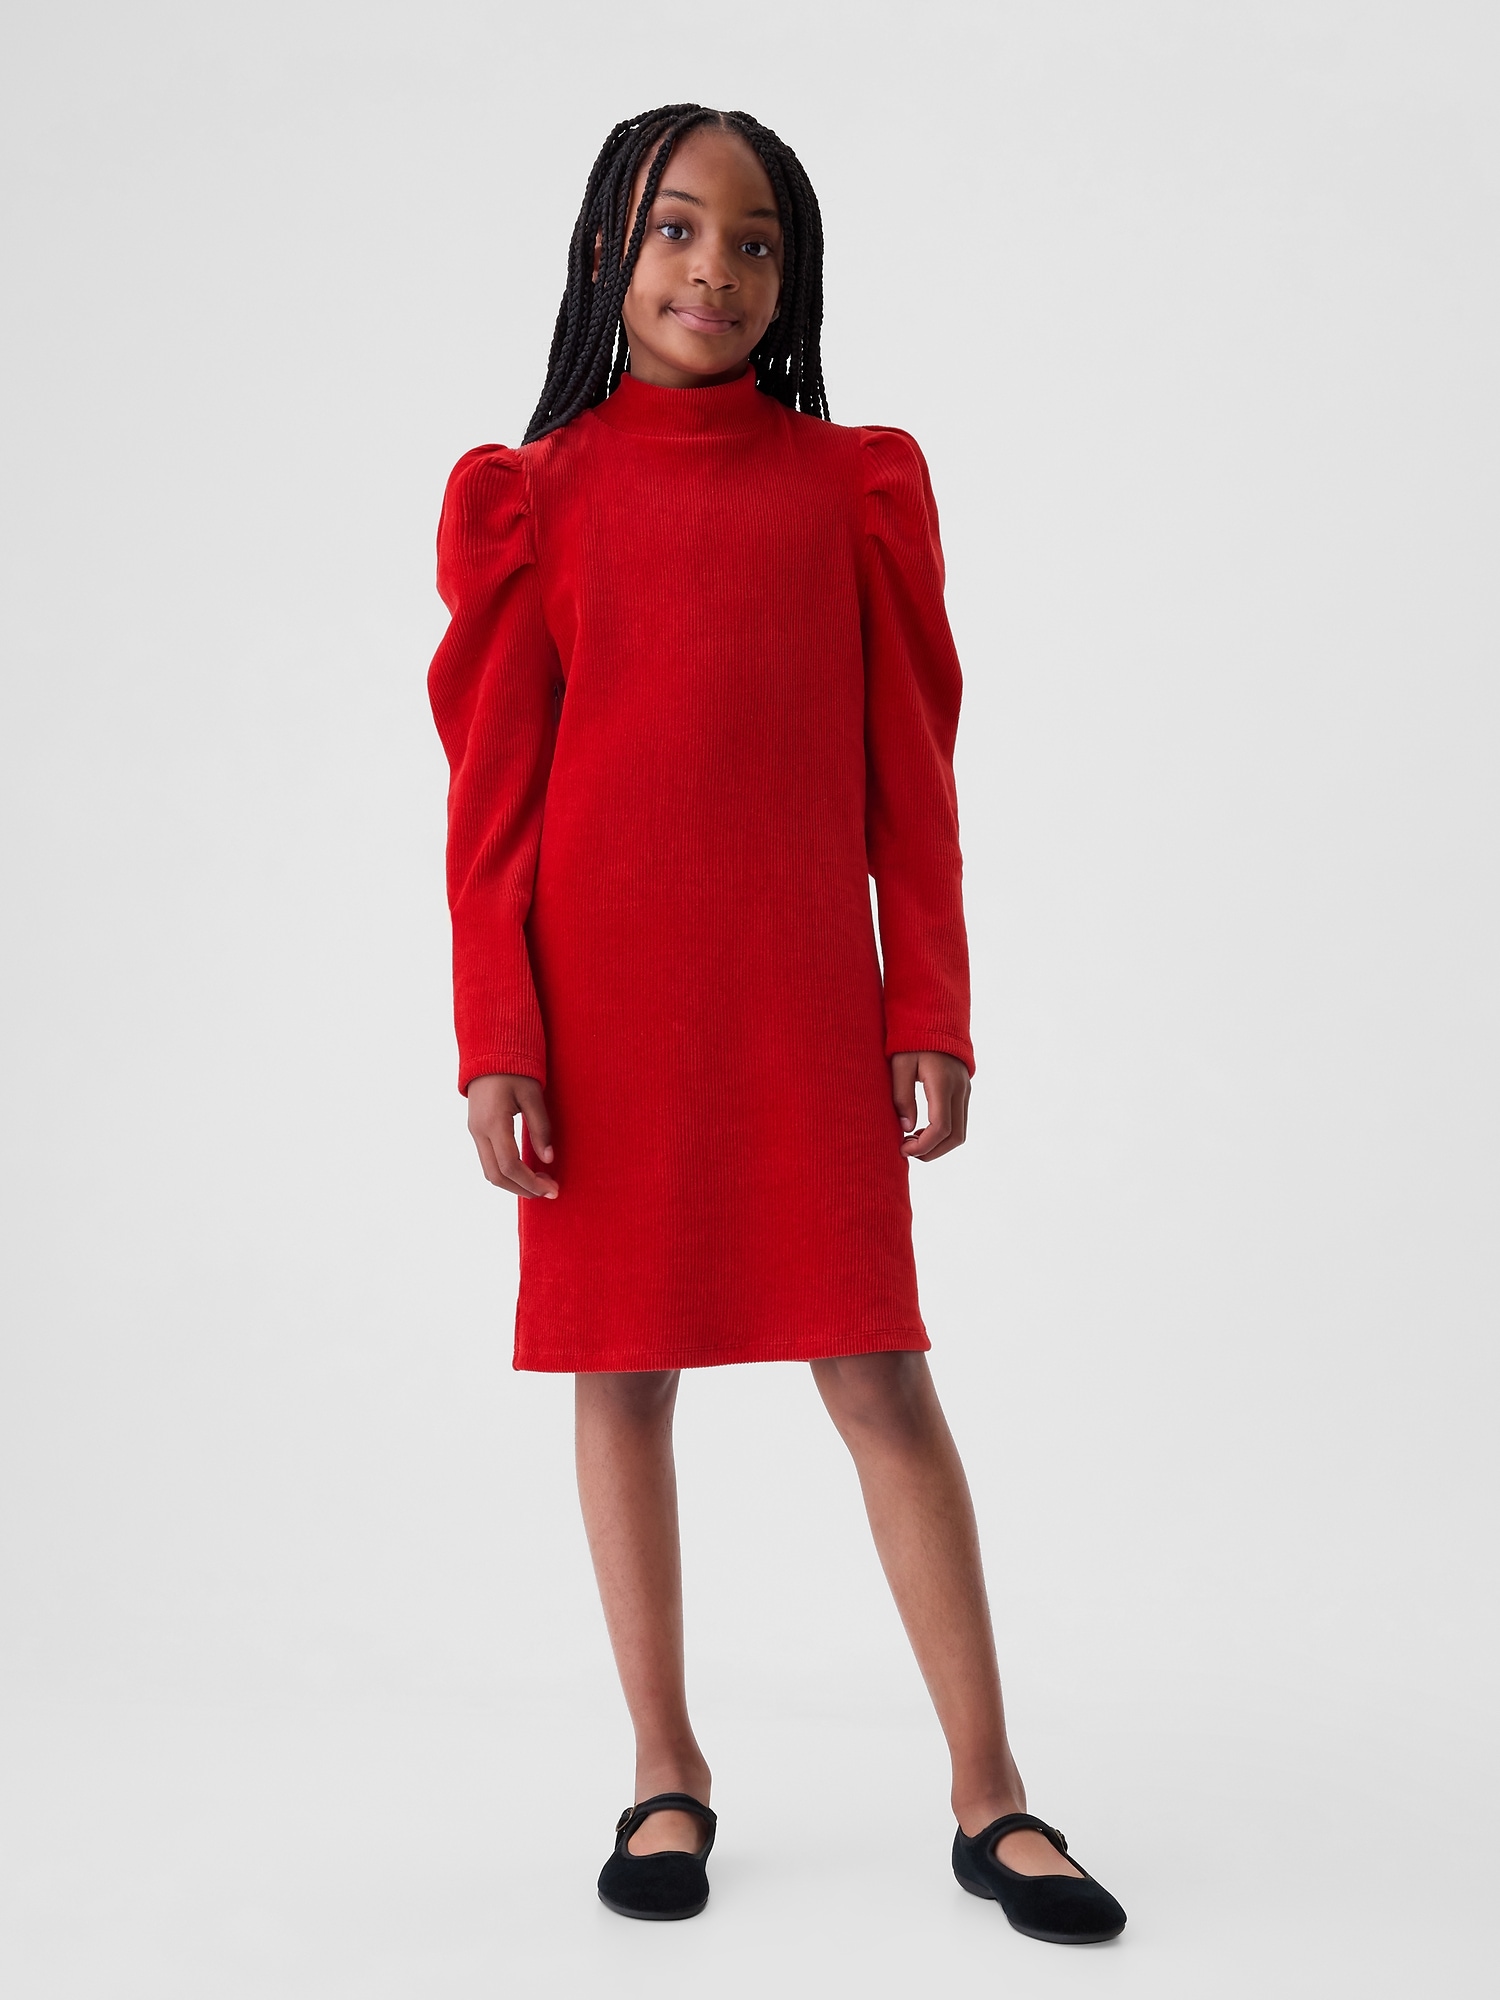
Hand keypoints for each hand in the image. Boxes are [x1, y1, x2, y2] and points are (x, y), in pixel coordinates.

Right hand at [466, 1073, 558, 1197]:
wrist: (488, 1051)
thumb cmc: (514, 1069)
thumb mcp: (533, 1094)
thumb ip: (541, 1127)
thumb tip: (549, 1159)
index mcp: (493, 1122)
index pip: (510, 1166)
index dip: (531, 1182)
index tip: (552, 1189)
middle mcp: (478, 1131)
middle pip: (496, 1176)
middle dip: (523, 1189)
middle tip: (549, 1191)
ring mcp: (474, 1131)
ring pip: (490, 1171)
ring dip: (514, 1183)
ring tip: (540, 1183)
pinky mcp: (476, 1130)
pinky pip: (488, 1160)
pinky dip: (507, 1172)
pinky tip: (526, 1170)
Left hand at [891, 1051, 970, 1161]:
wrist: (936, 1019)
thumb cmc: (912, 1040)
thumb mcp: (900, 1065)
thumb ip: (902, 1096)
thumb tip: (906, 1128)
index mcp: (942, 1083)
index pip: (941, 1127)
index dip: (923, 1146)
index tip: (903, 1149)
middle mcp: (959, 1090)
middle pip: (955, 1136)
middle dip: (932, 1151)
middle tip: (907, 1151)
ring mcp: (965, 1091)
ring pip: (960, 1132)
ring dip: (938, 1145)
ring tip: (911, 1141)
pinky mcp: (964, 1092)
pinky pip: (959, 1122)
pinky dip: (943, 1134)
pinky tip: (921, 1130)